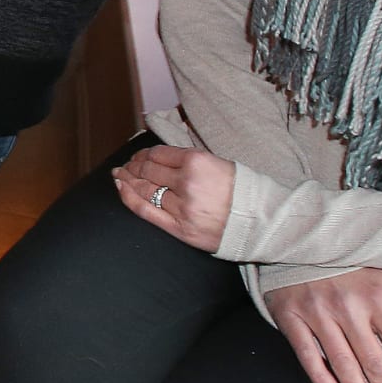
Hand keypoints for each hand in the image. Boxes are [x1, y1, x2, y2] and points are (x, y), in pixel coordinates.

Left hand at [112, 144, 234, 251]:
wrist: (261, 222)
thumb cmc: (241, 190)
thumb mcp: (218, 162)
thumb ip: (188, 159)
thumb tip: (157, 157)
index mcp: (197, 161)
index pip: (158, 154)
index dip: (142, 154)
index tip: (137, 156)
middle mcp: (187, 182)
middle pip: (148, 171)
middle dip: (132, 167)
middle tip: (125, 167)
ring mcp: (182, 207)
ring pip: (145, 189)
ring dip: (128, 180)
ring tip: (120, 176)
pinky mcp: (181, 228)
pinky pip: (145, 211)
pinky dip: (129, 198)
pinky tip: (121, 189)